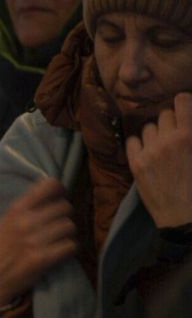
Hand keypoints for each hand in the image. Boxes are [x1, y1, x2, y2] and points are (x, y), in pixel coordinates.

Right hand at [0, 178, 76, 308]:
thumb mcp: (6, 220)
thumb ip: (28, 206)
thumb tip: (57, 192)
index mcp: (16, 209)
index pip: (50, 186)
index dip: (60, 191)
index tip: (58, 198)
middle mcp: (25, 222)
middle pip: (65, 208)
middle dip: (63, 216)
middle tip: (56, 225)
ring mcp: (33, 241)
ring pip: (69, 226)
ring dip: (66, 234)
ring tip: (56, 240)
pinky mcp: (42, 259)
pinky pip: (70, 245)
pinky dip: (67, 249)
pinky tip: (58, 252)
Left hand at [125, 92, 191, 227]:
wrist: (185, 216)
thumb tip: (186, 126)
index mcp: (189, 136)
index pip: (182, 101)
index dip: (185, 103)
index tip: (185, 109)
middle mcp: (168, 140)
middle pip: (164, 114)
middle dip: (171, 122)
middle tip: (176, 135)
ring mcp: (149, 152)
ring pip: (147, 127)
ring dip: (155, 133)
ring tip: (163, 146)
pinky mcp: (136, 164)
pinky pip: (132, 141)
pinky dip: (139, 144)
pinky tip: (147, 152)